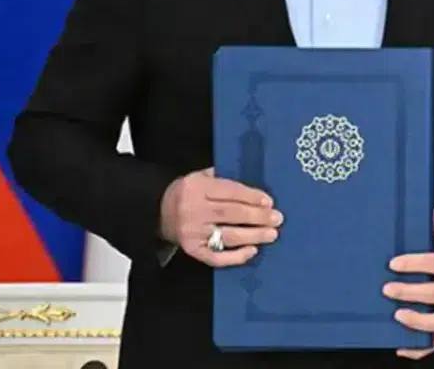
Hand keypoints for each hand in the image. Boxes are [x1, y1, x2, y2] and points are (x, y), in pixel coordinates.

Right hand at [159, 168, 280, 267]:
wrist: (156, 212)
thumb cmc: (186, 193)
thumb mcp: (199, 176)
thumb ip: (222, 178)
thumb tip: (253, 187)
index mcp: (197, 187)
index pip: (230, 191)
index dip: (251, 197)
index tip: (269, 202)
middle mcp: (194, 210)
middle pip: (231, 213)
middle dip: (257, 216)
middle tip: (277, 219)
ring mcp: (192, 232)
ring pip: (227, 235)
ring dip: (253, 236)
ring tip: (272, 234)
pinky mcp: (192, 250)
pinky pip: (215, 256)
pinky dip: (235, 256)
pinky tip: (252, 251)